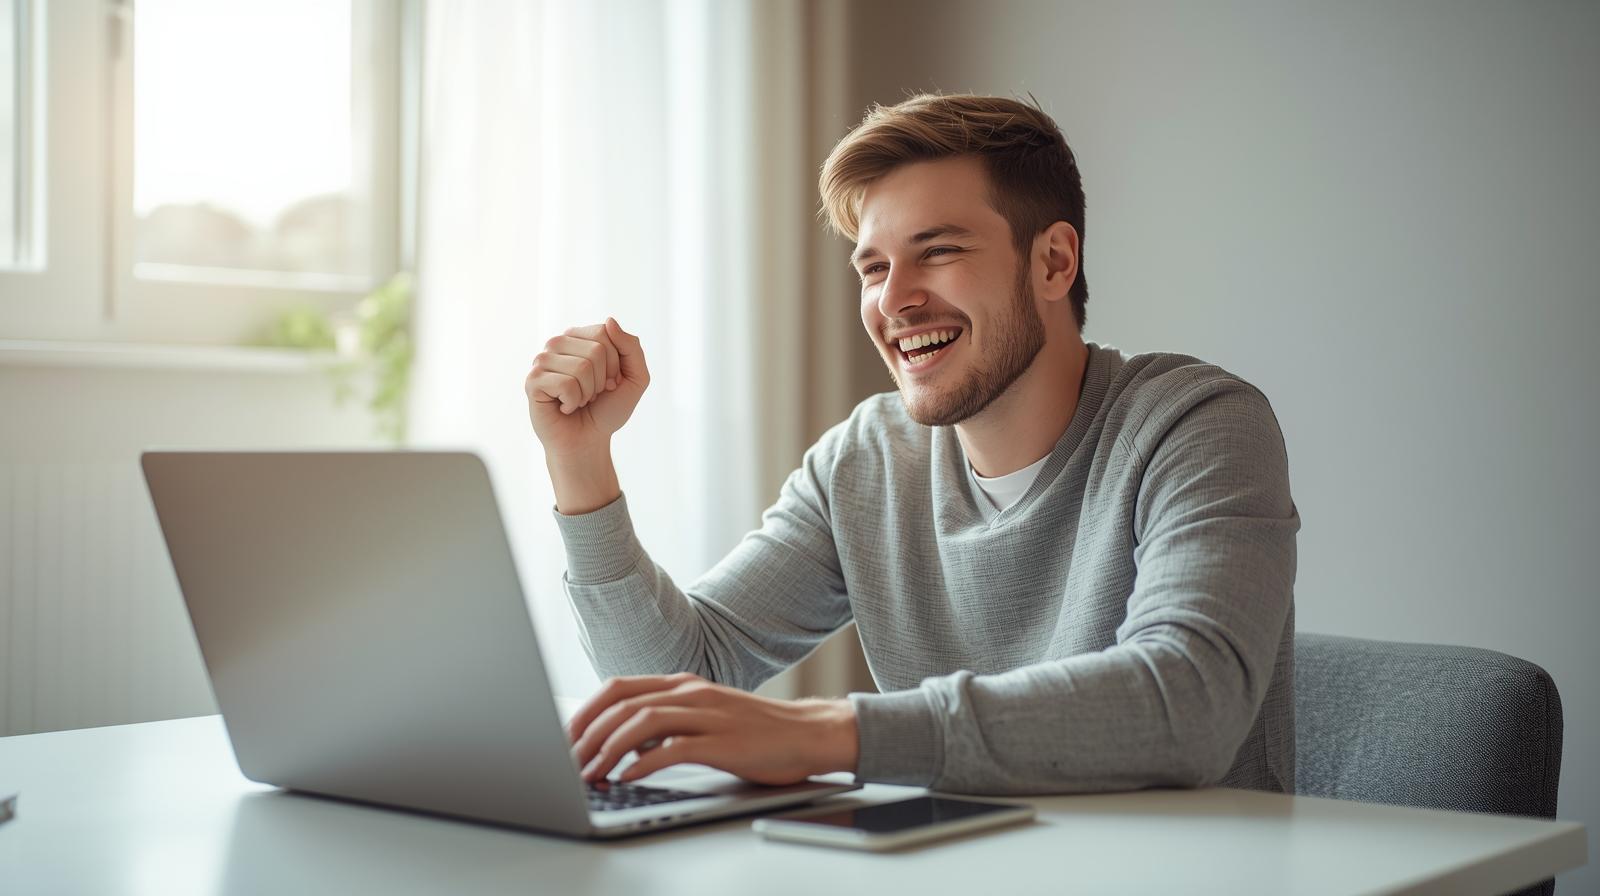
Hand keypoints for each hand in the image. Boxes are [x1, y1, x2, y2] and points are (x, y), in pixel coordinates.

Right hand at [524, 318, 649, 457]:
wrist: (587, 441)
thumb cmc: (607, 409)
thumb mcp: (635, 378)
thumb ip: (631, 348)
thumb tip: (609, 320)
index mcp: (579, 336)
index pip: (605, 332)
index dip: (615, 364)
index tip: (609, 382)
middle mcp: (558, 343)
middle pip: (596, 350)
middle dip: (603, 380)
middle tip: (592, 394)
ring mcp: (542, 360)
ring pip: (582, 367)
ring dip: (588, 393)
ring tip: (578, 400)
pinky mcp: (533, 381)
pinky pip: (566, 384)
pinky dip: (573, 402)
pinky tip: (564, 406)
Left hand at [567, 673, 858, 785]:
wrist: (807, 733)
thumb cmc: (754, 731)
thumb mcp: (704, 717)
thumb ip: (666, 724)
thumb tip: (624, 744)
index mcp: (682, 684)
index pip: (619, 688)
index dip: (586, 711)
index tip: (565, 737)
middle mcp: (691, 693)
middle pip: (623, 704)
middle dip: (588, 734)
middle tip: (567, 760)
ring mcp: (707, 715)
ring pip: (642, 723)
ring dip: (608, 749)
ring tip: (590, 773)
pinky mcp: (723, 742)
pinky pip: (673, 750)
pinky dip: (643, 763)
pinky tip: (627, 778)